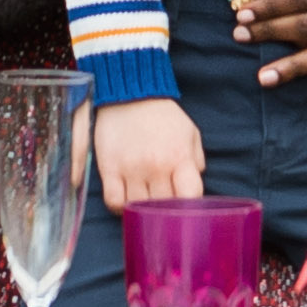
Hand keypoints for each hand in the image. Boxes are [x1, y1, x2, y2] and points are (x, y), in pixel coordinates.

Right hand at [92, 98, 206, 208]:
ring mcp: (131, 169)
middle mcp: (156, 166)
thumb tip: (195, 185)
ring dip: (142, 211)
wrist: (129, 94)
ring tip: (144, 205)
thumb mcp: (190, 132)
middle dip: (165, 211)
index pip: (191, 196)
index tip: (185, 207)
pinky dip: (120, 207)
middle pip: (163, 208)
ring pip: (138, 208)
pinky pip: (114, 201)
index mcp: (179, 157)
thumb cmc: (163, 116)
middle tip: (163, 208)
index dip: (190, 207)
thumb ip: (196, 160)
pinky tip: (126, 201)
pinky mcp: (109, 168)